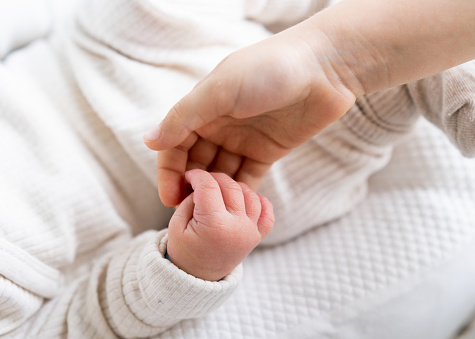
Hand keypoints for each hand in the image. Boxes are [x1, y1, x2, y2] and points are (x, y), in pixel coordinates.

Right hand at [144, 25, 357, 206]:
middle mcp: (220, 124)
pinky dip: (240, 192)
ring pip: (220, 172)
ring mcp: (243, 138)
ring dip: (215, 191)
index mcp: (203, 107)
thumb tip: (149, 141)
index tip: (169, 199)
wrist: (324, 69)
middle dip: (191, 186)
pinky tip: (236, 207)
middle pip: (195, 161)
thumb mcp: (220, 89)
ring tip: (216, 211)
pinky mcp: (267, 150)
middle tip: (192, 212)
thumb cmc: (269, 69)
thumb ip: (183, 117)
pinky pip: (247, 177)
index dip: (169, 171)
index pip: (175, 143)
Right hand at [167, 169, 274, 280]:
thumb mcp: (176, 225)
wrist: (198, 278)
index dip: (197, 176)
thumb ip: (188, 200)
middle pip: (230, 186)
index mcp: (215, 225)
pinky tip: (245, 198)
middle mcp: (237, 227)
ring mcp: (250, 232)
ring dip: (235, 186)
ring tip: (220, 190)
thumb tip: (202, 184)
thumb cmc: (184, 250)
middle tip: (202, 181)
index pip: (209, 187)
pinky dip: (260, 202)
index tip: (190, 175)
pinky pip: (267, 214)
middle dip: (214, 178)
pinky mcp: (257, 236)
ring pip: (250, 195)